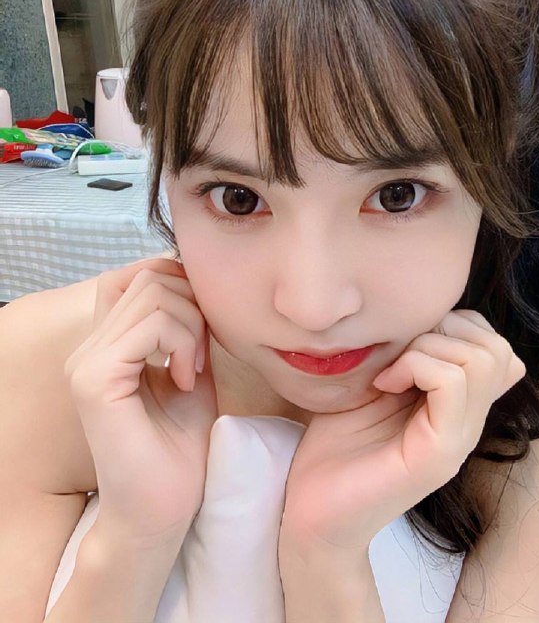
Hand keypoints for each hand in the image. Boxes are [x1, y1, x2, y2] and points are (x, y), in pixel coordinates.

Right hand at [64, 258, 217, 547]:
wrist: (164, 509)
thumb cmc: (181, 447)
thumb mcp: (191, 369)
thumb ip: (186, 327)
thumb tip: (195, 282)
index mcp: (108, 344)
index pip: (144, 276)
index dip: (185, 291)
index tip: (205, 336)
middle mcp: (89, 348)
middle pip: (152, 279)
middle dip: (193, 308)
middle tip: (202, 356)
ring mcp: (86, 362)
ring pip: (154, 296)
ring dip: (191, 328)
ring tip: (194, 370)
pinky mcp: (94, 380)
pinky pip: (150, 326)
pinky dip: (182, 344)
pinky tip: (186, 379)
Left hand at [279, 310, 525, 551]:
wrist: (313, 514)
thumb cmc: (336, 445)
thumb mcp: (371, 386)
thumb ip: (401, 356)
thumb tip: (412, 316)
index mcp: (456, 407)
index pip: (495, 347)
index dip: (455, 326)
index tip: (406, 343)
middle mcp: (467, 424)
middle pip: (498, 349)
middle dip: (445, 330)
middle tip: (400, 354)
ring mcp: (457, 441)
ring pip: (482, 360)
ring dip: (428, 348)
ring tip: (390, 372)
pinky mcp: (437, 456)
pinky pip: (452, 384)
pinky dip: (415, 366)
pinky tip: (383, 385)